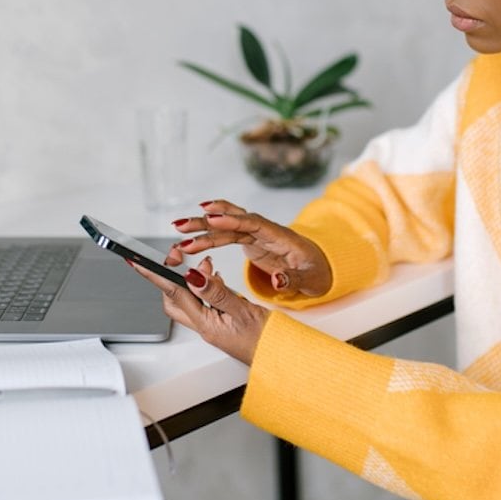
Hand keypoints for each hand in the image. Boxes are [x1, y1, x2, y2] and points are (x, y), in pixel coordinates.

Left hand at [128, 256, 268, 364]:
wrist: (281, 359)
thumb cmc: (268, 342)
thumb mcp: (243, 312)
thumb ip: (217, 293)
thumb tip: (194, 276)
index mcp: (206, 324)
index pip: (173, 293)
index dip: (153, 275)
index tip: (137, 261)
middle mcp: (205, 326)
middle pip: (173, 299)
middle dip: (169, 276)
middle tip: (175, 256)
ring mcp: (212, 325)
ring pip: (189, 299)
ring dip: (189, 279)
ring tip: (202, 263)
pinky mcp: (222, 324)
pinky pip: (205, 302)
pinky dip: (205, 286)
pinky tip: (214, 277)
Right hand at [165, 200, 332, 296]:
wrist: (320, 268)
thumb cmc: (317, 272)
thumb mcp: (310, 281)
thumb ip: (293, 280)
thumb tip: (277, 281)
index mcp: (281, 237)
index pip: (254, 224)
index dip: (233, 220)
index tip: (213, 218)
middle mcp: (266, 231)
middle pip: (234, 221)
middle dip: (208, 222)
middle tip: (184, 226)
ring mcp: (257, 235)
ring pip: (227, 225)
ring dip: (204, 226)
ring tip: (180, 228)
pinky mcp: (250, 241)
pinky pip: (228, 231)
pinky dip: (212, 227)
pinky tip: (197, 223)